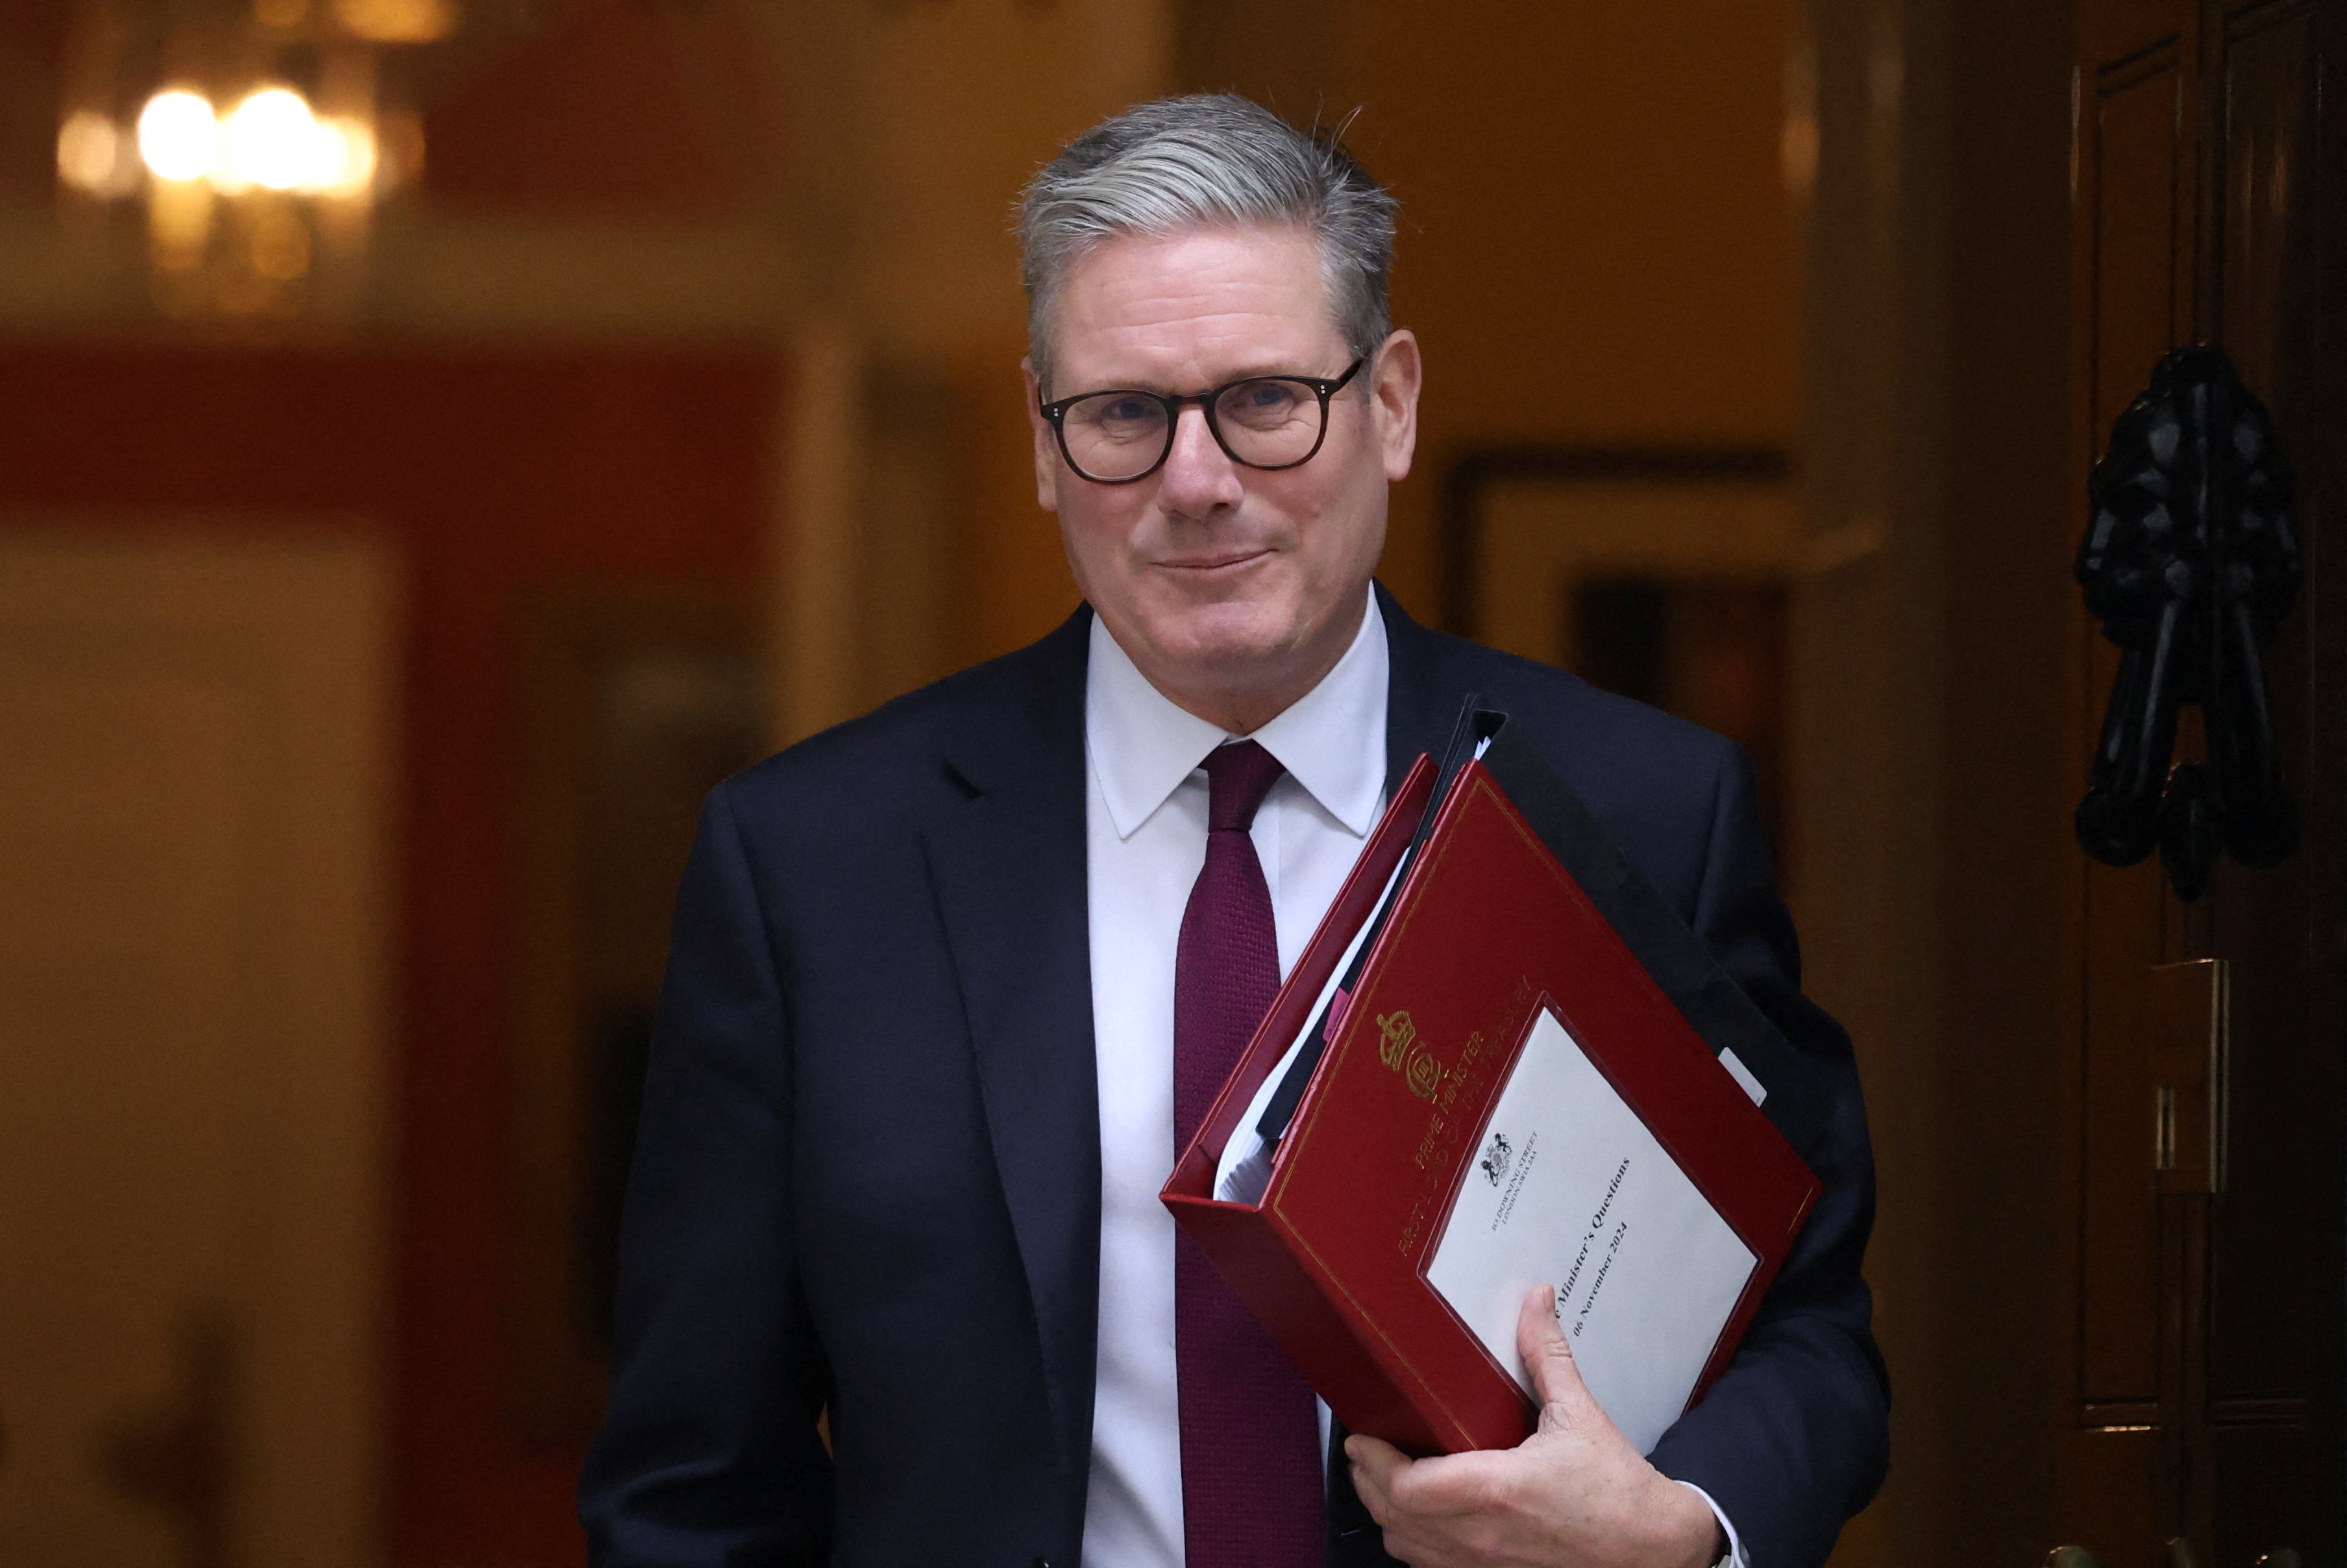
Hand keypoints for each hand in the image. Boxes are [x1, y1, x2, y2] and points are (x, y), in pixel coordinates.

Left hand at [1345, 1284, 1724, 1567]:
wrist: (1654, 1550)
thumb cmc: (1619, 1492)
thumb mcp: (1580, 1414)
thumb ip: (1547, 1354)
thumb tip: (1536, 1302)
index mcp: (1498, 1489)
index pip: (1408, 1485)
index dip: (1374, 1461)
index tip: (1363, 1436)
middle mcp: (1483, 1535)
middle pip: (1394, 1516)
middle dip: (1368, 1481)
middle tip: (1364, 1450)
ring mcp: (1486, 1566)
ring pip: (1406, 1547)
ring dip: (1387, 1514)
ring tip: (1384, 1480)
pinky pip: (1431, 1567)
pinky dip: (1414, 1541)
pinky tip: (1419, 1516)